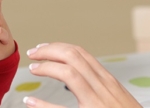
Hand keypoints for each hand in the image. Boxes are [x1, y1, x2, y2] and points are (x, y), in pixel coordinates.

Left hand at [24, 43, 140, 107]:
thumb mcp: (119, 99)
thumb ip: (101, 87)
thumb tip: (81, 79)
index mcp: (108, 81)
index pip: (81, 53)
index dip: (59, 47)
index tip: (44, 48)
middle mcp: (104, 87)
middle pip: (73, 56)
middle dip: (49, 51)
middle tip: (33, 53)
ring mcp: (98, 102)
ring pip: (69, 72)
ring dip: (47, 67)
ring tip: (33, 69)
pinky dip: (43, 104)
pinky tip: (30, 102)